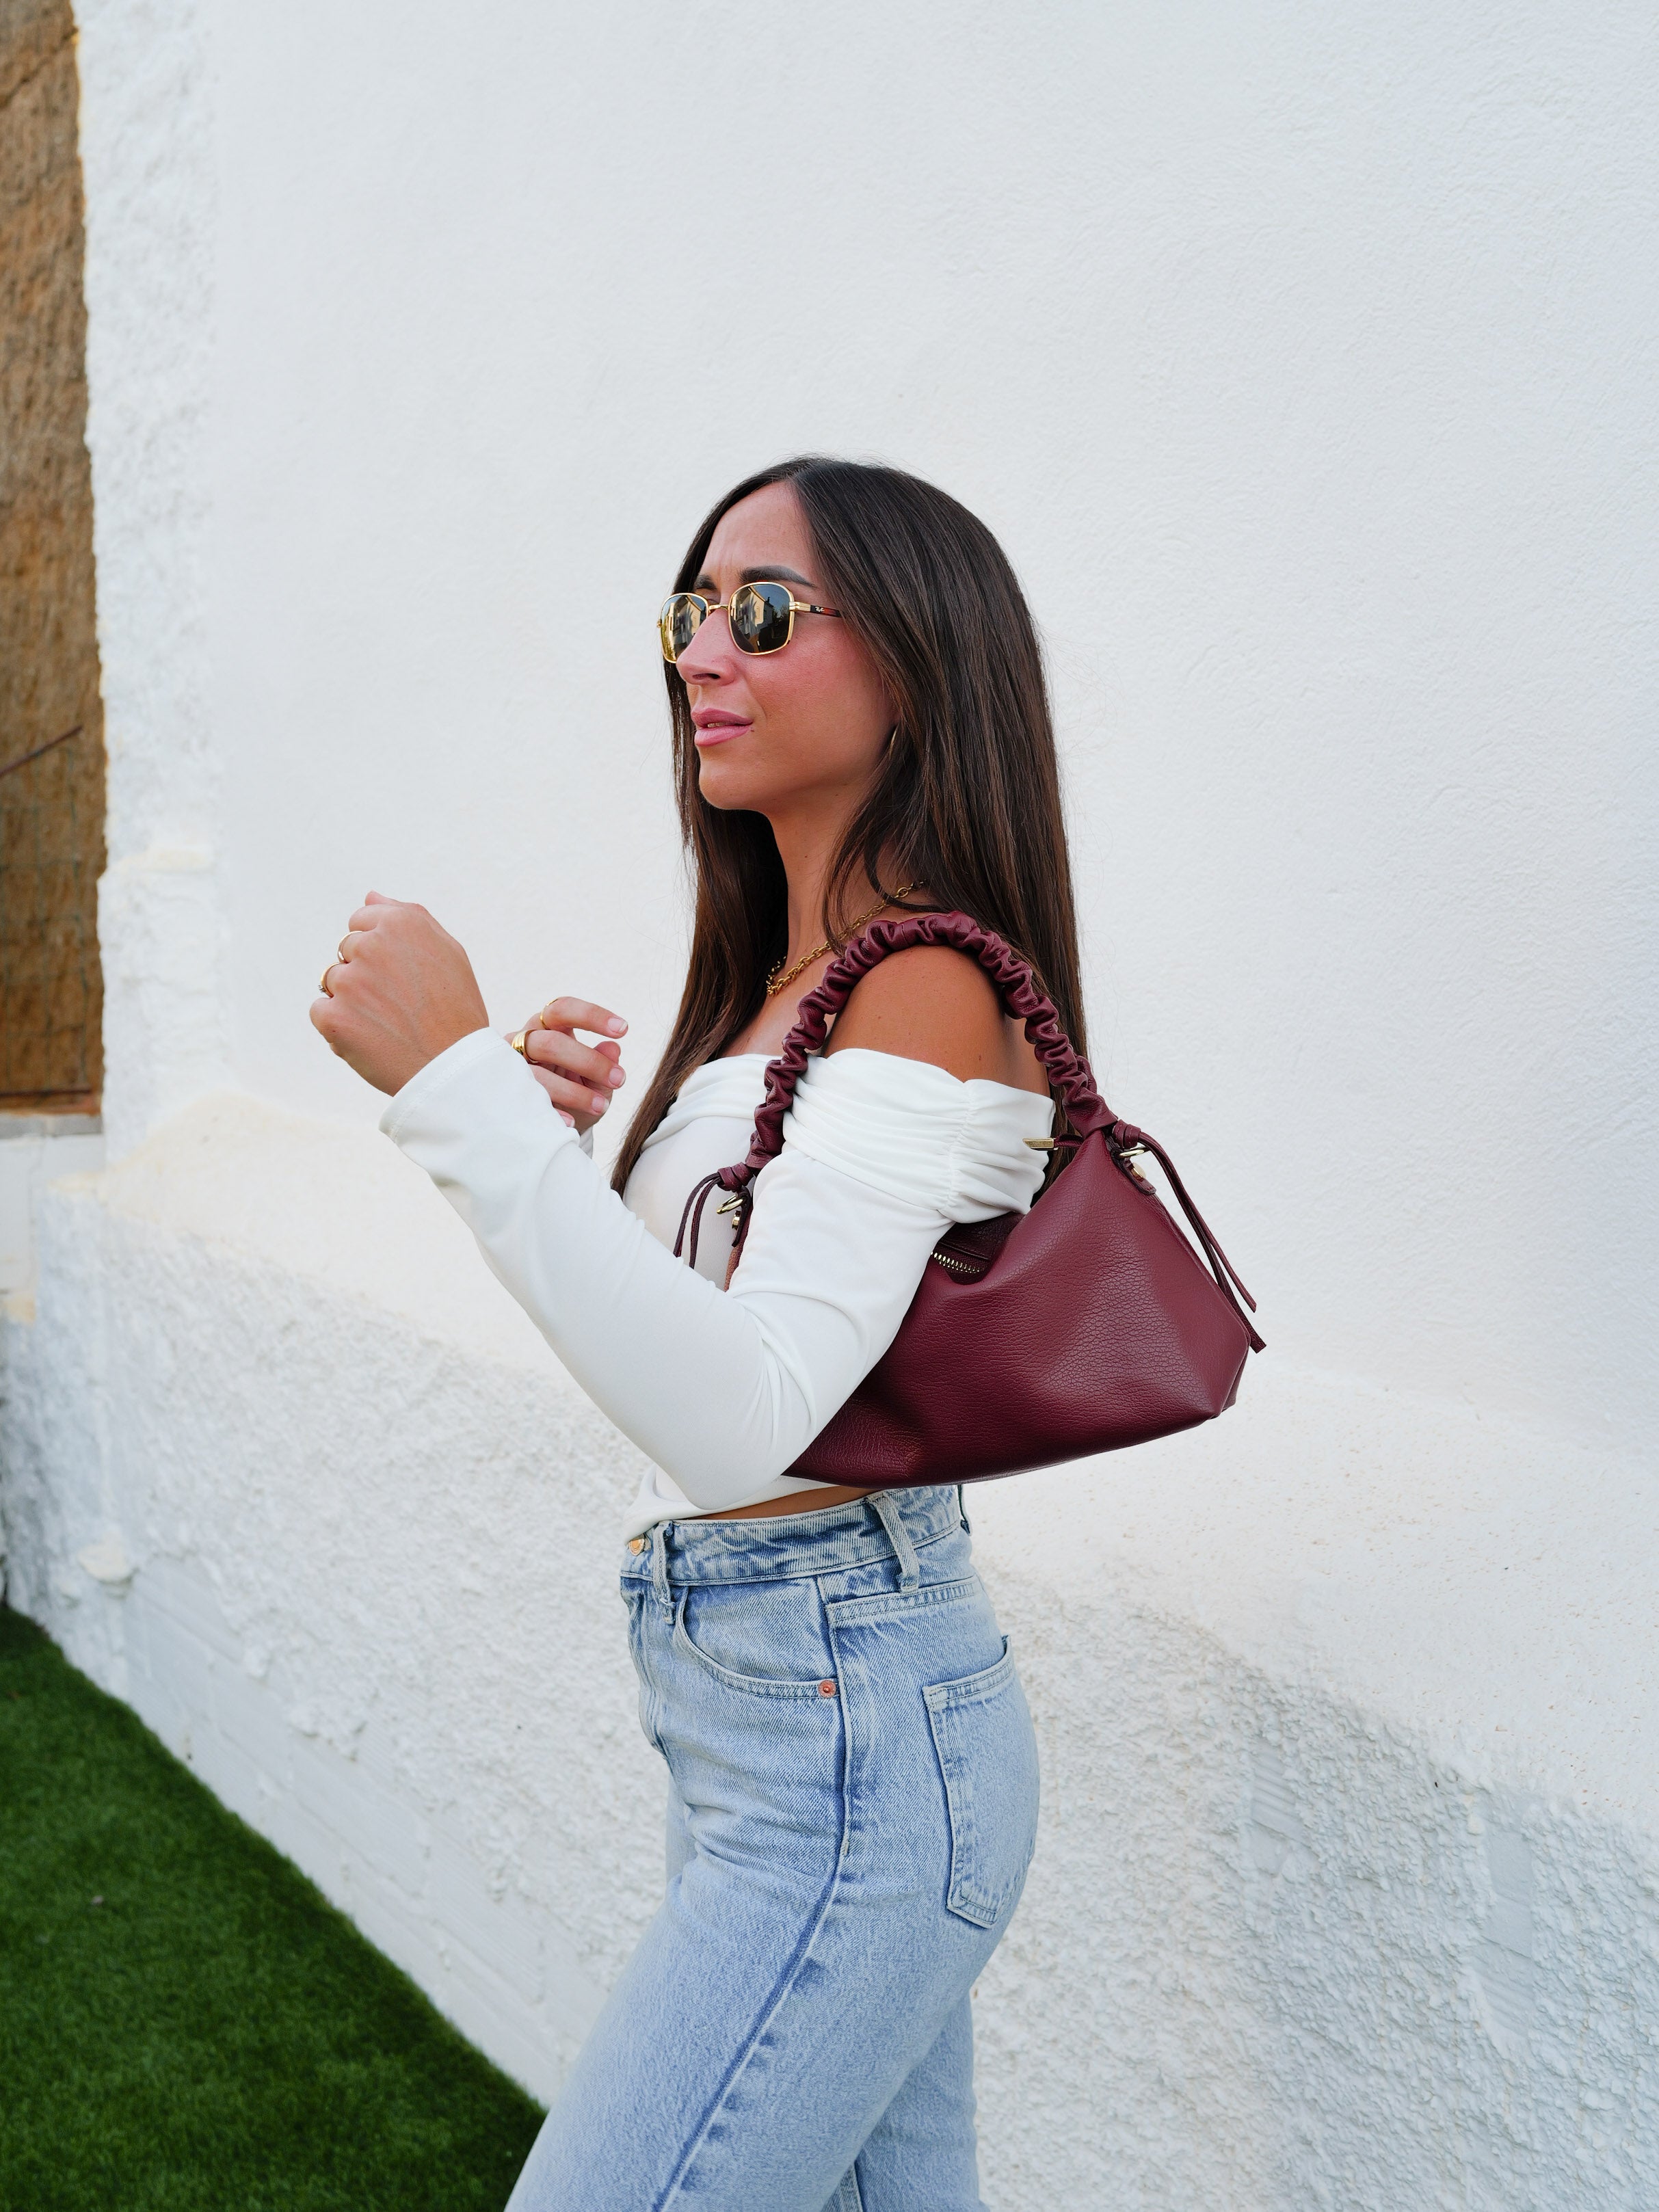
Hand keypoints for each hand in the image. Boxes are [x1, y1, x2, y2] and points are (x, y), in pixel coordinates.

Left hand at [312, 892, 490, 1095]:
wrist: (453, 1069)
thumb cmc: (456, 1011)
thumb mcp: (448, 952)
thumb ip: (408, 916)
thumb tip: (370, 896)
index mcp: (401, 923)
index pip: (361, 922)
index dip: (379, 951)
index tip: (400, 976)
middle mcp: (371, 945)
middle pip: (345, 951)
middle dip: (364, 974)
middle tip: (398, 1004)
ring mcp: (349, 981)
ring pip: (331, 981)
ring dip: (351, 1000)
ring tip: (386, 1023)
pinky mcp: (332, 1015)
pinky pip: (320, 1012)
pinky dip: (339, 1027)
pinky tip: (370, 1038)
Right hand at [513, 997, 628, 1131]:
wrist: (550, 1123)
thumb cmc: (573, 1091)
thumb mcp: (594, 1080)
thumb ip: (604, 1063)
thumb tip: (613, 1049)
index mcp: (547, 1026)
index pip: (564, 1009)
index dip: (592, 1016)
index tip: (623, 1030)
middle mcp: (526, 1040)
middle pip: (551, 1043)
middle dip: (588, 1062)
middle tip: (618, 1079)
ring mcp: (511, 1067)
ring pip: (537, 1073)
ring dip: (573, 1092)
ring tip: (601, 1106)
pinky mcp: (505, 1094)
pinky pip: (525, 1102)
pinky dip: (551, 1112)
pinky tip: (570, 1122)